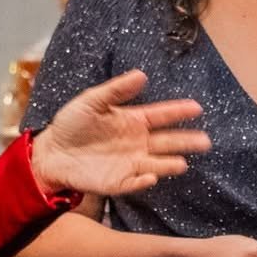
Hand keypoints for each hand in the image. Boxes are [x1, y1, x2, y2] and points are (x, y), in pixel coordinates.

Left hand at [33, 69, 210, 196]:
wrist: (51, 152)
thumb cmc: (72, 124)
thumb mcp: (91, 101)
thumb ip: (116, 90)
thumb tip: (141, 75)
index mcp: (133, 121)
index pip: (161, 115)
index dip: (178, 111)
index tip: (196, 108)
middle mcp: (137, 143)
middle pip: (167, 142)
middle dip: (186, 141)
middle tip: (205, 142)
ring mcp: (129, 163)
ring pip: (156, 164)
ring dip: (169, 164)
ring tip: (182, 164)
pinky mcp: (118, 182)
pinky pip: (135, 182)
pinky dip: (143, 180)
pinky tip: (151, 176)